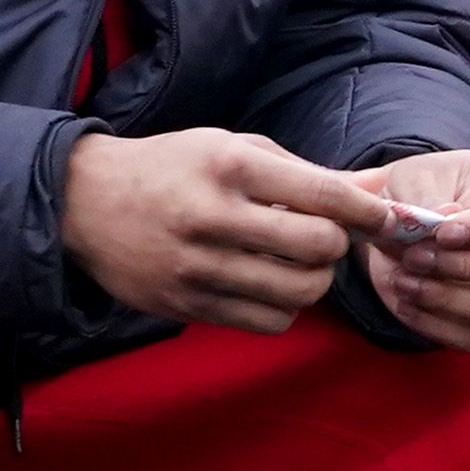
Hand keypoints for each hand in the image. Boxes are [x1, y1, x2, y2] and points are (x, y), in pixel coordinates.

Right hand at [63, 126, 391, 334]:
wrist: (84, 203)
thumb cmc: (174, 168)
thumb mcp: (235, 149)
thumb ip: (307, 173)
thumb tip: (379, 190)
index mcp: (230, 167)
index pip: (326, 197)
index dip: (369, 212)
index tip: (385, 218)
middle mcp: (213, 217)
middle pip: (320, 248)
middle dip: (337, 245)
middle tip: (325, 237)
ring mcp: (197, 267)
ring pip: (300, 292)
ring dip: (315, 280)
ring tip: (298, 262)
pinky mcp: (186, 305)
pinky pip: (269, 322)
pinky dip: (284, 307)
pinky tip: (269, 284)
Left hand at [359, 150, 469, 351]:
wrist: (406, 221)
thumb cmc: (424, 187)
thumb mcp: (418, 176)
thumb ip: (428, 196)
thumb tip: (443, 218)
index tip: (443, 232)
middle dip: (465, 266)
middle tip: (415, 256)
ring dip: (447, 298)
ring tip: (404, 280)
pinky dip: (436, 325)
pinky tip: (405, 302)